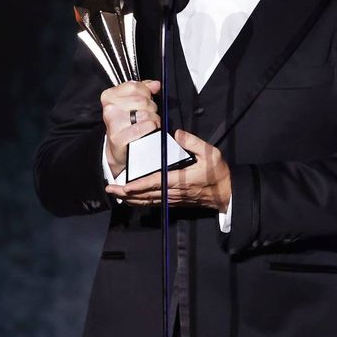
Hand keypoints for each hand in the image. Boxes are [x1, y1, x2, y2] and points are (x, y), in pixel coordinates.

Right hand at [101, 79, 160, 176]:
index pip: (135, 86)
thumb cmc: (125, 123)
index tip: (147, 98)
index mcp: (110, 96)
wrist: (118, 146)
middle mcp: (109, 108)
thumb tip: (155, 84)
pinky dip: (150, 128)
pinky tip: (149, 130)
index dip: (146, 92)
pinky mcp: (119, 138)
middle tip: (148, 114)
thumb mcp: (131, 101)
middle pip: (142, 101)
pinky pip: (142, 128)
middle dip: (151, 107)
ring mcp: (113, 123)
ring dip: (153, 119)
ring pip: (144, 114)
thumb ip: (144, 89)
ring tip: (149, 123)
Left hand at [105, 130, 231, 211]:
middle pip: (146, 195)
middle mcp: (173, 192)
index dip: (138, 186)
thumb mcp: (211, 154)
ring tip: (116, 195)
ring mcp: (173, 198)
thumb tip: (177, 133)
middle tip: (110, 189)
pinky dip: (141, 201)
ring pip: (148, 200)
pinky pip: (154, 202)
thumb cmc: (218, 173)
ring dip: (131, 199)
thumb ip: (193, 142)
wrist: (226, 193)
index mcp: (180, 179)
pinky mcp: (174, 201)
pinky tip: (133, 199)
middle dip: (127, 193)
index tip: (124, 186)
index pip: (155, 182)